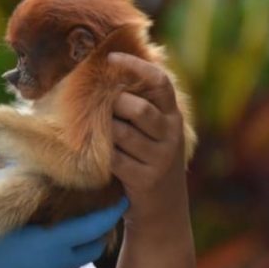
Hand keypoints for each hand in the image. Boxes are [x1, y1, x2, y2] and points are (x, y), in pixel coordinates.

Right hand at [0, 198, 128, 267]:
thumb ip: (18, 193)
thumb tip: (32, 168)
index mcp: (52, 244)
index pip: (96, 226)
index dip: (113, 210)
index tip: (123, 195)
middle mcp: (57, 263)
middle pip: (95, 246)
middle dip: (103, 227)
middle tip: (102, 205)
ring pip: (79, 259)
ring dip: (83, 241)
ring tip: (76, 219)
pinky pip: (61, 267)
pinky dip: (65, 251)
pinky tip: (49, 237)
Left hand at [107, 52, 188, 223]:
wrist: (164, 210)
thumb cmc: (149, 159)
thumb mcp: (155, 132)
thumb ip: (141, 104)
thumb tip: (108, 66)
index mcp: (173, 116)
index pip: (161, 82)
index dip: (136, 66)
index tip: (111, 57)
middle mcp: (171, 135)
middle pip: (138, 109)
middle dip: (114, 105)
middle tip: (101, 108)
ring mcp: (160, 158)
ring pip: (121, 133)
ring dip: (104, 130)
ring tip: (96, 131)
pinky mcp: (145, 179)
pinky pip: (114, 158)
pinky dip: (101, 153)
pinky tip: (94, 152)